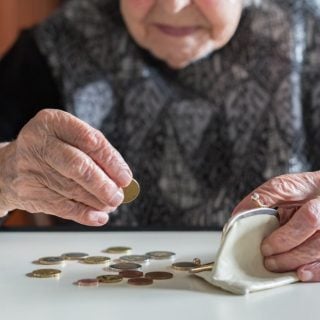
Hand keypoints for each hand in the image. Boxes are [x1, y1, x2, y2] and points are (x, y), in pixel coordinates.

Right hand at [0, 109, 131, 225]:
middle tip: (119, 196)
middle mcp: (39, 142)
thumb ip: (95, 153)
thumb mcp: (68, 139)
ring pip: (72, 189)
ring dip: (97, 201)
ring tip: (111, 204)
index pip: (90, 140)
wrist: (9, 166)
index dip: (112, 161)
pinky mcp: (28, 192)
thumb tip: (122, 177)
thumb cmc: (50, 150)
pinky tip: (98, 217)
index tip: (125, 177)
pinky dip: (84, 214)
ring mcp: (31, 168)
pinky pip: (61, 207)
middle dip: (104, 185)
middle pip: (79, 166)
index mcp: (53, 122)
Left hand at [232, 171, 319, 281]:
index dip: (286, 237)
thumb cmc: (306, 191)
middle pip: (317, 243)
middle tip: (268, 260)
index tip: (266, 246)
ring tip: (276, 266)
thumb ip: (264, 198)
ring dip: (297, 264)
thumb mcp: (285, 186)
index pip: (309, 219)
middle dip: (289, 255)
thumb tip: (239, 214)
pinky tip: (301, 273)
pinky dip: (315, 271)